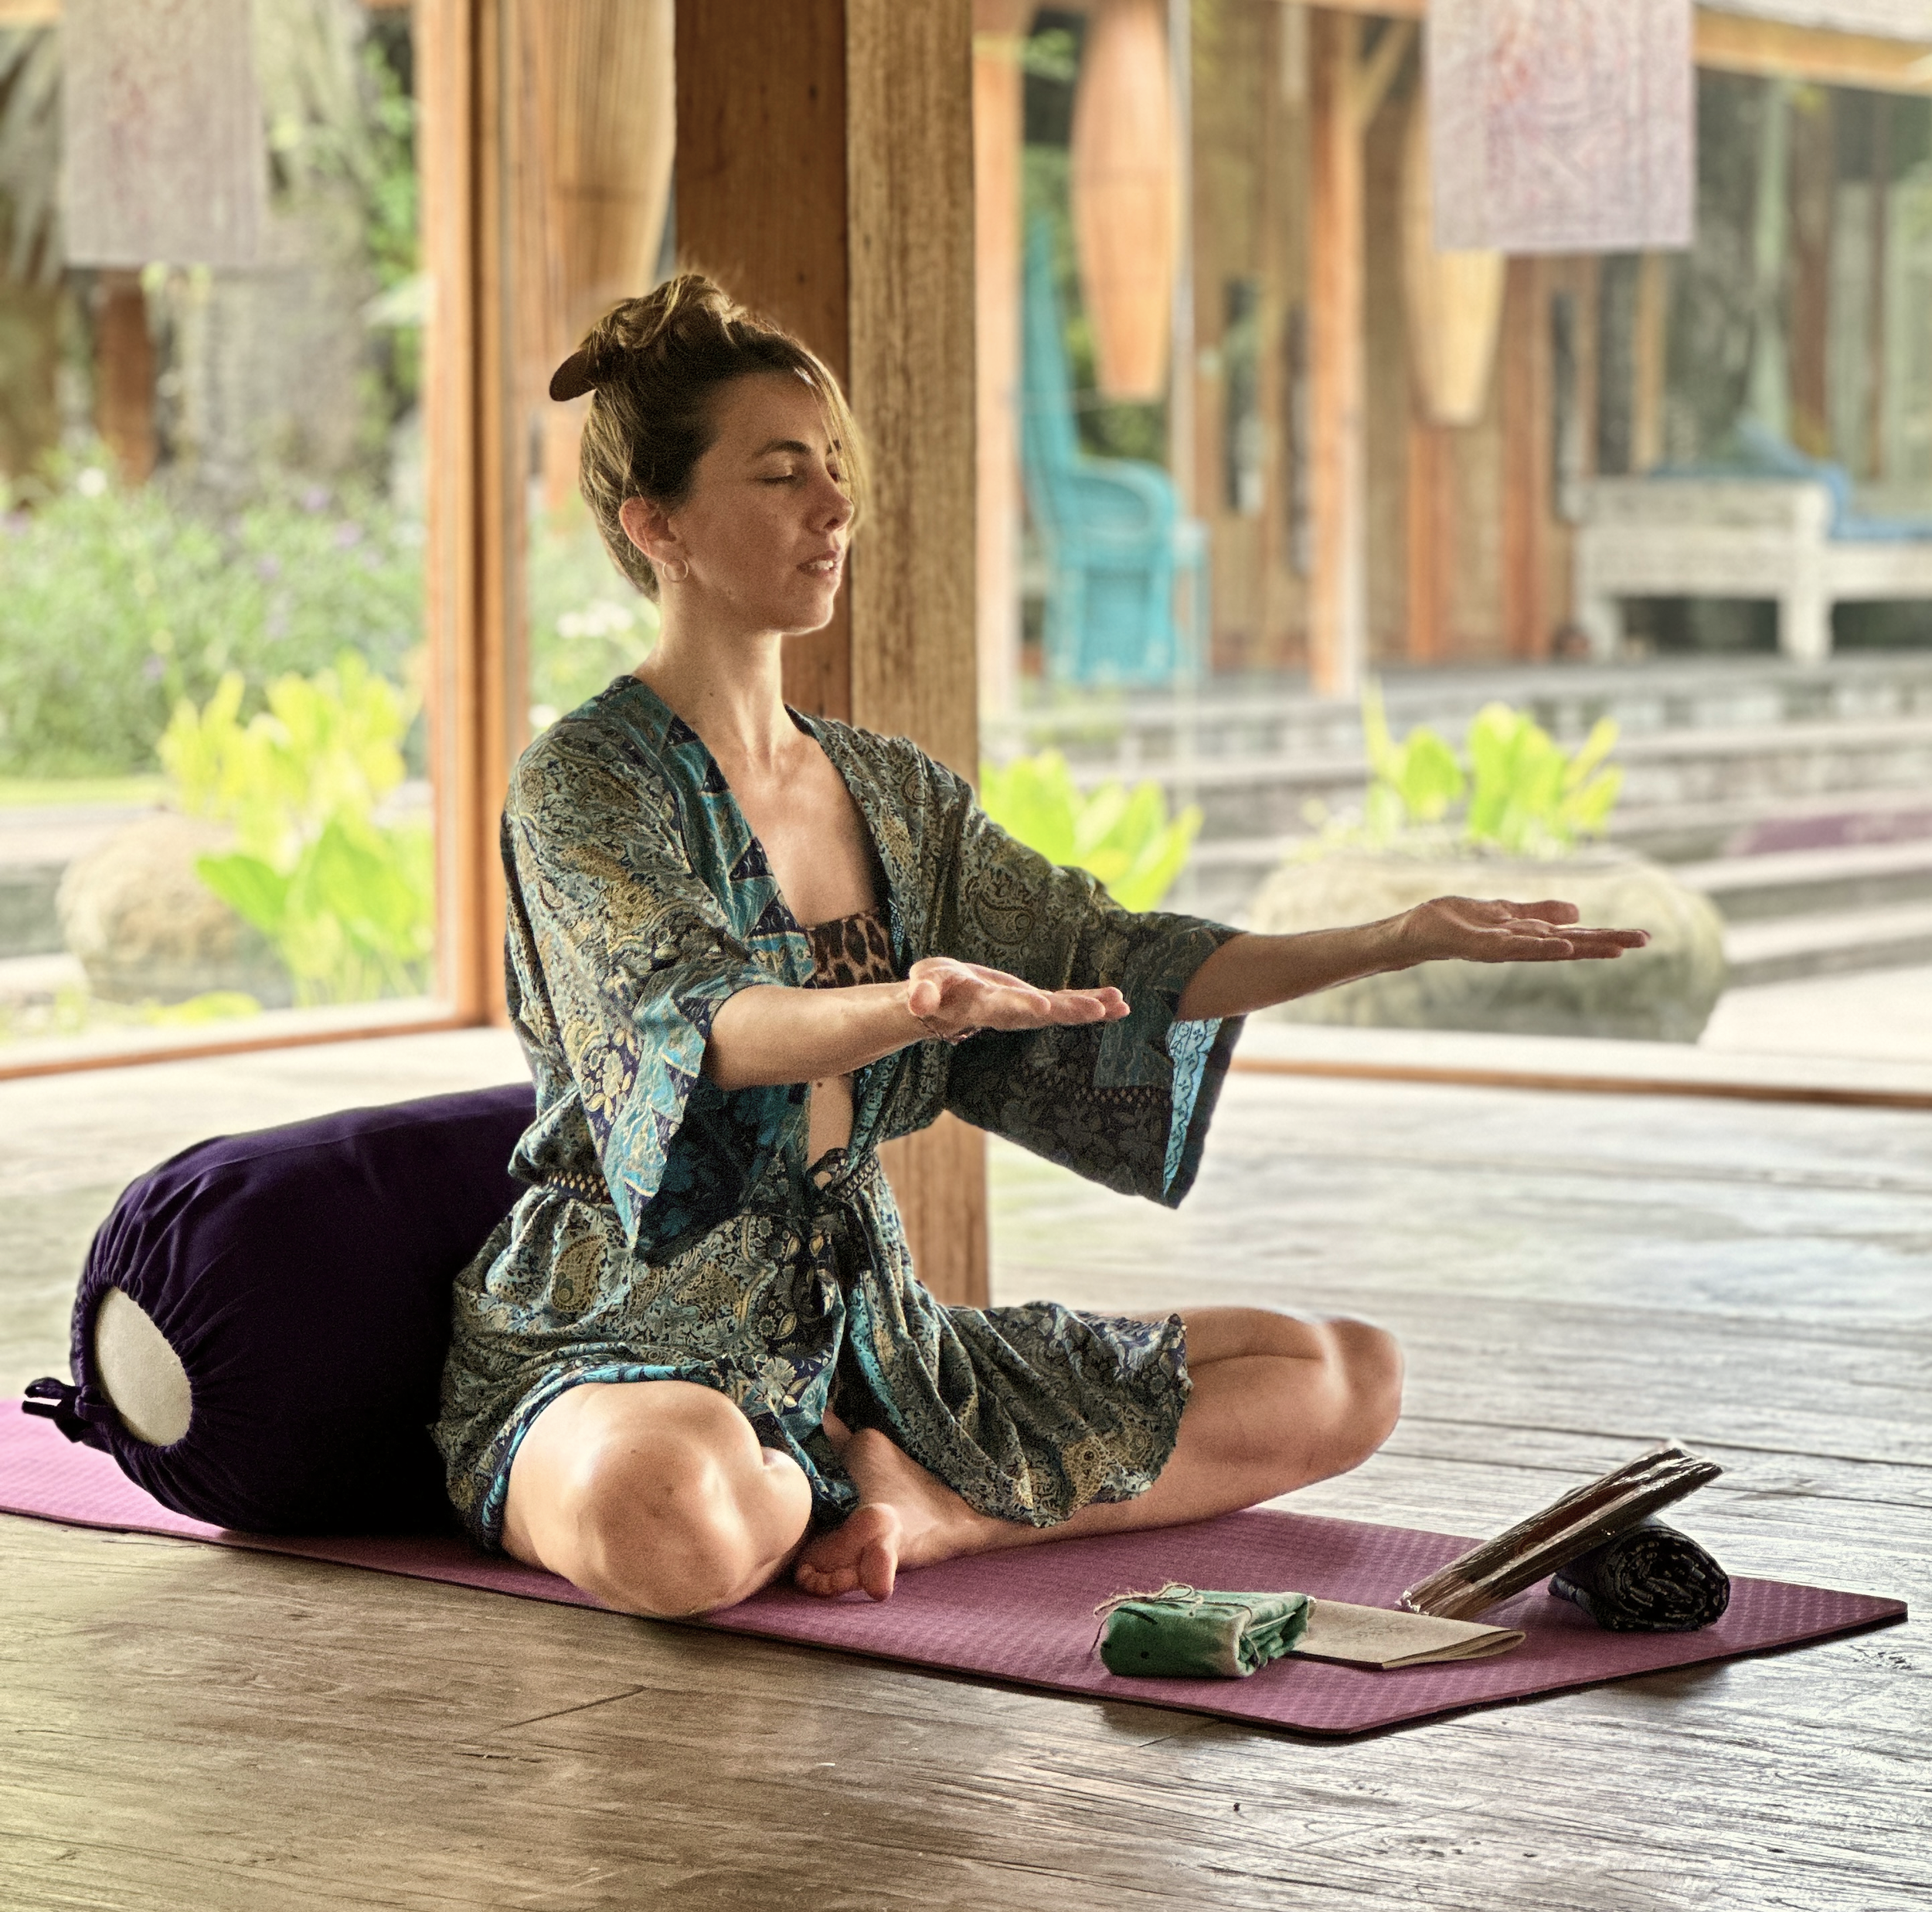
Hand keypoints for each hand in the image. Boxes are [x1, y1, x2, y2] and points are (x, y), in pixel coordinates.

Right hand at [905, 956, 1128, 1041]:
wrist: (941, 1004)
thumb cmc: (930, 990)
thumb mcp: (920, 987)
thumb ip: (921, 994)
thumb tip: (916, 1003)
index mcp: (981, 1006)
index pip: (1003, 1008)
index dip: (1022, 1007)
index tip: (1044, 1008)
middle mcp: (1009, 1012)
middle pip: (1041, 1013)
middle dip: (1070, 1011)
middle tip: (1099, 1010)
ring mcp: (1025, 1010)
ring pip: (1061, 1010)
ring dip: (1090, 1009)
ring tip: (1120, 1005)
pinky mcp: (1035, 1004)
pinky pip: (1067, 1002)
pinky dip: (1092, 1002)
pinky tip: (1118, 1002)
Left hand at [1394, 897, 1649, 967]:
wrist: (1415, 931)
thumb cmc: (1455, 922)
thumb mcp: (1503, 911)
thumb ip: (1537, 912)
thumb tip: (1577, 911)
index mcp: (1528, 936)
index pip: (1574, 935)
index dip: (1605, 935)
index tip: (1640, 937)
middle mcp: (1520, 946)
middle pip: (1570, 944)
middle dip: (1606, 942)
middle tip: (1644, 941)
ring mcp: (1502, 948)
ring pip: (1549, 948)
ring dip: (1581, 946)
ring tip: (1614, 946)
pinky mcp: (1481, 946)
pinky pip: (1515, 947)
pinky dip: (1540, 946)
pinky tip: (1563, 944)